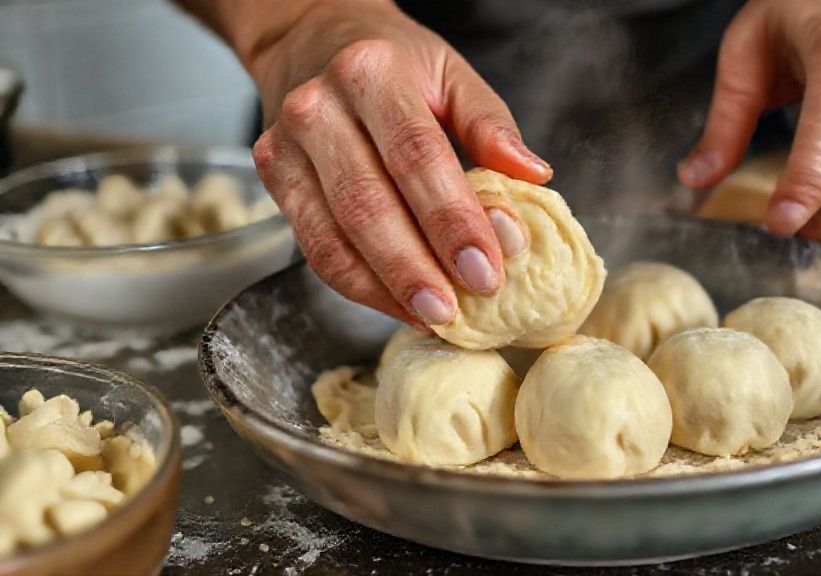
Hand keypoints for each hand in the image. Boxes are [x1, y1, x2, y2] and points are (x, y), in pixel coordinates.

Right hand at [239, 1, 550, 325]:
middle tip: (457, 309)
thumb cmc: (393, 60)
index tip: (487, 268)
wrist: (312, 39)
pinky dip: (358, 285)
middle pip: (369, 204)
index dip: (452, 220)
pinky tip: (398, 303)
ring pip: (333, 235)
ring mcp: (287, 144)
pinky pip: (315, 246)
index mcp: (372, 73)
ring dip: (385, 287)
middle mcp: (319, 107)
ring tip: (432, 316)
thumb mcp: (451, 72)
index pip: (417, 156)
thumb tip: (532, 174)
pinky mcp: (274, 176)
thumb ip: (490, 124)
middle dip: (416, 266)